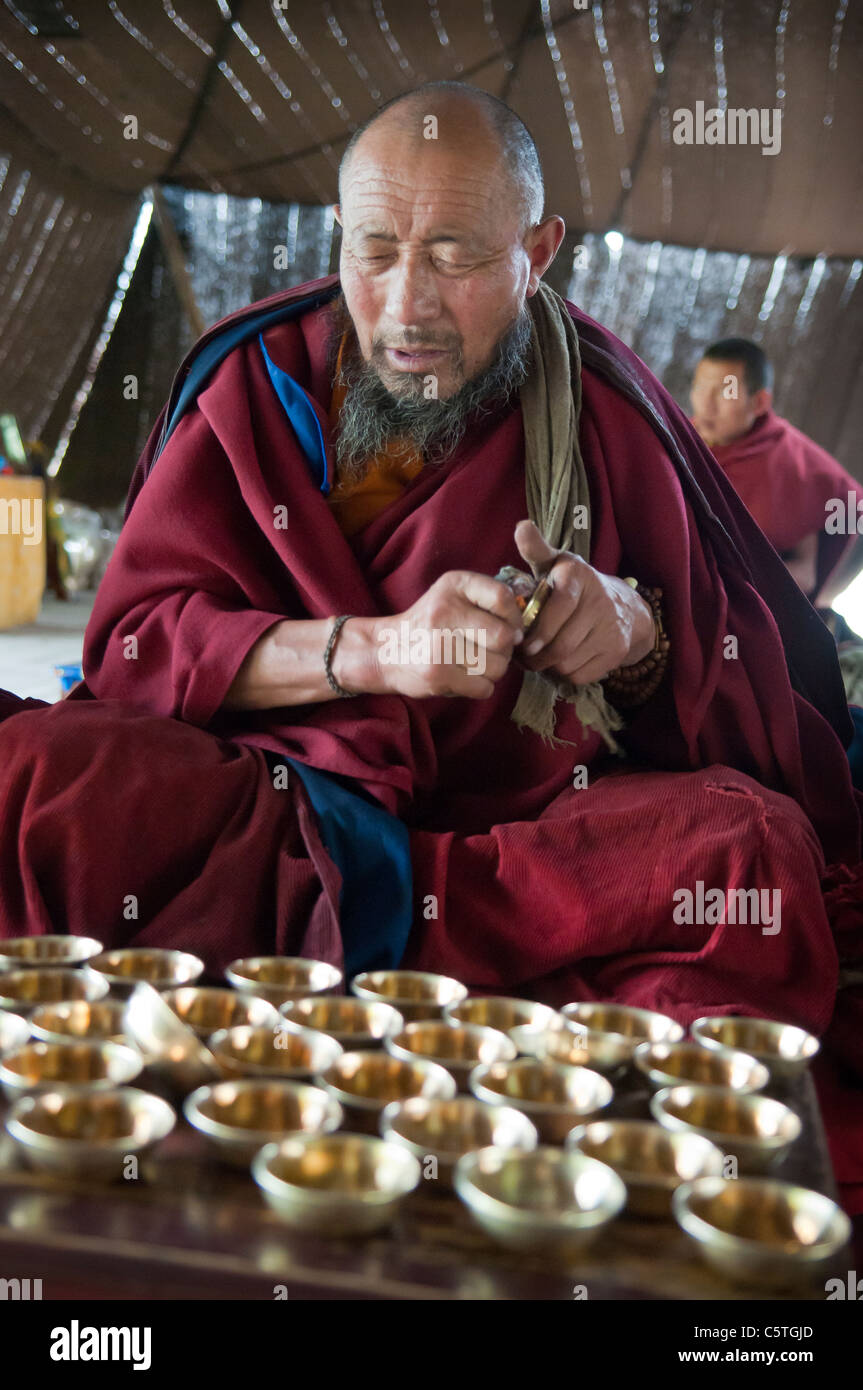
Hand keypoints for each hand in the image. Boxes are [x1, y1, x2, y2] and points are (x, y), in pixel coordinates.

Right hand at [370, 571, 524, 699]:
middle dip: (505, 650)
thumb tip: (524, 630)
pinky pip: (484, 687)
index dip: (514, 618)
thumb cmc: (432, 625)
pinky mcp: (436, 674)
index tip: (506, 627)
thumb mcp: (454, 596)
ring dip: (493, 671)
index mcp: (453, 584)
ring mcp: (438, 643)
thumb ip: (489, 602)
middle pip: (504, 636)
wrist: (385, 651)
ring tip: (474, 665)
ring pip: (497, 666)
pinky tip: (464, 678)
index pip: (503, 597)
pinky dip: (480, 687)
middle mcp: (443, 609)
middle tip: (490, 651)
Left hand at [513, 520, 654, 683]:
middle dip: (535, 656)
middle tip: (521, 656)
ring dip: (547, 666)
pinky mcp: (617, 652)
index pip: (560, 605)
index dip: (539, 628)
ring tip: (536, 659)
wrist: (624, 607)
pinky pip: (581, 675)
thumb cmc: (574, 585)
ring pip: (568, 662)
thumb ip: (537, 549)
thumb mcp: (557, 563)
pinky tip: (557, 664)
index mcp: (579, 576)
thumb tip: (521, 527)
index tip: (522, 640)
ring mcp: (611, 629)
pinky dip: (564, 675)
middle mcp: (600, 601)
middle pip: (561, 644)